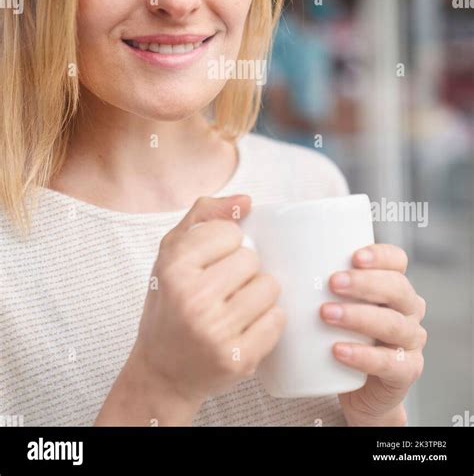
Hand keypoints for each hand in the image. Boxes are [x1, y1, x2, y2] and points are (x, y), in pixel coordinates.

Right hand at [131, 194, 286, 413]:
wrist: (161, 372)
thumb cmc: (169, 304)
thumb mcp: (171, 253)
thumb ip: (204, 215)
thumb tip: (247, 202)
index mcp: (172, 267)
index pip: (230, 232)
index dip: (225, 245)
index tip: (210, 263)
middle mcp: (191, 298)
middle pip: (251, 259)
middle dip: (243, 270)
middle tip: (222, 289)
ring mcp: (214, 331)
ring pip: (269, 287)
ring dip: (259, 294)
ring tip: (236, 306)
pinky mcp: (237, 359)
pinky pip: (277, 320)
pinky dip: (268, 320)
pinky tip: (246, 327)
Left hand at [320, 243, 426, 425]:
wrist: (356, 389)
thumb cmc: (338, 335)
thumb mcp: (330, 303)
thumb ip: (310, 280)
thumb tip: (264, 252)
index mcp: (393, 285)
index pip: (397, 260)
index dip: (380, 255)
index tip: (353, 256)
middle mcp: (408, 309)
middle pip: (397, 288)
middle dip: (365, 283)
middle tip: (333, 283)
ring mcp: (410, 341)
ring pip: (394, 324)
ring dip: (359, 316)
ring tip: (327, 314)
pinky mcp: (406, 372)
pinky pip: (390, 363)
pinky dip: (364, 356)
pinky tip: (339, 350)